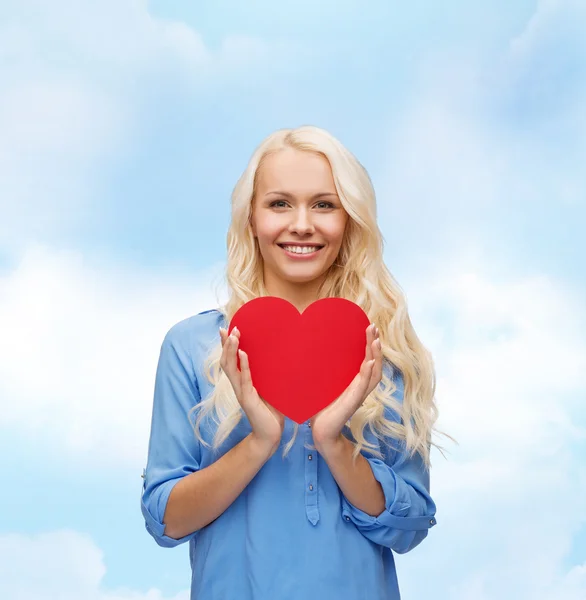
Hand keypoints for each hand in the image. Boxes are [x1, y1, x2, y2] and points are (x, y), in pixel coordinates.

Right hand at [219, 326, 284, 453]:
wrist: (270, 435)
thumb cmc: (272, 411)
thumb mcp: (270, 388)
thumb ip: (270, 375)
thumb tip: (282, 356)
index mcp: (242, 382)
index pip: (231, 360)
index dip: (226, 345)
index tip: (225, 329)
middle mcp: (238, 386)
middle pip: (226, 361)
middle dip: (226, 344)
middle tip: (229, 328)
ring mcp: (242, 393)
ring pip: (231, 369)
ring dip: (231, 351)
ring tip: (233, 337)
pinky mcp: (249, 400)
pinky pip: (245, 380)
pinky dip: (244, 366)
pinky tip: (244, 354)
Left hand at [310, 323, 382, 450]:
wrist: (321, 433)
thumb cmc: (321, 409)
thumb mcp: (324, 386)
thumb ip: (324, 371)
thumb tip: (310, 350)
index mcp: (355, 382)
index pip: (368, 359)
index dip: (370, 344)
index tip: (369, 327)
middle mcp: (360, 388)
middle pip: (375, 363)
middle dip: (375, 344)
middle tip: (374, 326)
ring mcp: (358, 396)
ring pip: (374, 374)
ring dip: (375, 356)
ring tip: (376, 341)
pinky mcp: (352, 404)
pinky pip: (363, 387)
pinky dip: (367, 375)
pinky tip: (369, 363)